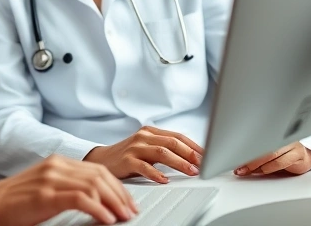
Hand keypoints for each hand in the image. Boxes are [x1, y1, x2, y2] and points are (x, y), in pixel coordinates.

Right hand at [0, 155, 137, 225]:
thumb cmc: (14, 202)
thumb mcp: (45, 188)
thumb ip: (67, 188)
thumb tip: (96, 200)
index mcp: (57, 162)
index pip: (98, 170)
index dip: (117, 186)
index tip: (128, 202)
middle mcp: (56, 166)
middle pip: (100, 176)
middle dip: (120, 195)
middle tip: (131, 212)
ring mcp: (50, 179)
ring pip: (94, 185)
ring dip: (113, 203)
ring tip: (123, 217)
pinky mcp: (45, 195)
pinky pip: (81, 199)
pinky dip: (98, 210)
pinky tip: (106, 220)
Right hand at [84, 126, 202, 183]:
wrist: (102, 159)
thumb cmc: (128, 155)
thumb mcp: (147, 148)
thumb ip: (165, 149)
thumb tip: (193, 158)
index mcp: (151, 131)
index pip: (178, 136)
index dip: (194, 146)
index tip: (208, 156)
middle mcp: (143, 136)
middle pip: (172, 142)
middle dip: (190, 154)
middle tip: (204, 164)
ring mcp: (134, 147)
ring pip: (161, 152)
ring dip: (179, 162)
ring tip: (191, 171)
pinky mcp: (126, 159)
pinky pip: (144, 166)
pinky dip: (156, 173)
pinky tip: (164, 179)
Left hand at [235, 142, 310, 175]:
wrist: (304, 157)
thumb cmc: (283, 154)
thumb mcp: (267, 151)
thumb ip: (255, 153)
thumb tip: (236, 161)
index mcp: (272, 130)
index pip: (255, 137)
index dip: (242, 148)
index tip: (232, 157)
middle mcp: (282, 135)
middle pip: (262, 145)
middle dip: (247, 158)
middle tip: (238, 167)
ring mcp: (291, 144)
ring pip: (270, 153)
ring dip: (256, 164)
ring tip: (246, 170)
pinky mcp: (298, 154)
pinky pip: (281, 161)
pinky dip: (269, 167)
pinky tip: (262, 171)